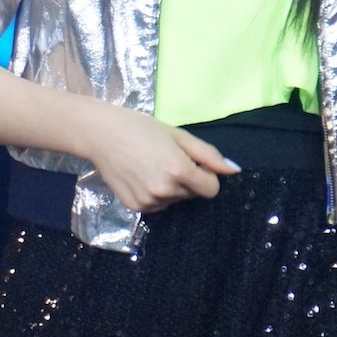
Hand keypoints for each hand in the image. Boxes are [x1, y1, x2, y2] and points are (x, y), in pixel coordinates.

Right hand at [86, 104, 239, 211]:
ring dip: (171, 187)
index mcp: (179, 171)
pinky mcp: (136, 208)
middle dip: (188, 179)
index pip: (211, 189)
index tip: (193, 161)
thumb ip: (208, 154)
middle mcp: (166, 191)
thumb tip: (233, 170)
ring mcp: (149, 203)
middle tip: (167, 158)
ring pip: (175, 200)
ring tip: (152, 165)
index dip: (206, 175)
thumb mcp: (179, 135)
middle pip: (193, 194)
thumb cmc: (143, 128)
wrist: (102, 135)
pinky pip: (158, 205)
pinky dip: (155, 193)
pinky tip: (141, 175)